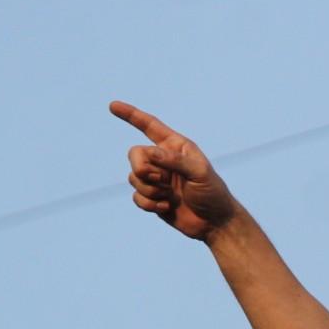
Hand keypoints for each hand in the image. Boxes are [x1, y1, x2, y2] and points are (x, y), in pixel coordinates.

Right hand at [110, 100, 236, 239]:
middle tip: (161, 179)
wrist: (215, 223)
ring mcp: (156, 179)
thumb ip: (175, 161)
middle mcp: (163, 160)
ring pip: (134, 177)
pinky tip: (167, 207)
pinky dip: (149, 204)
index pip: (150, 126)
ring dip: (151, 189)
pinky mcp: (152, 197)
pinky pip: (136, 196)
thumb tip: (150, 153)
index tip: (113, 105)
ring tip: (170, 196)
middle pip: (134, 154)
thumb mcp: (200, 173)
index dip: (131, 115)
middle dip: (142, 168)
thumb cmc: (213, 194)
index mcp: (176, 147)